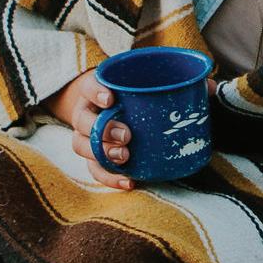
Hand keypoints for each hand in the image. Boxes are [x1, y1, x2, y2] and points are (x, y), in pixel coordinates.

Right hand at [45, 72, 137, 189]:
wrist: (110, 106)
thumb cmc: (126, 92)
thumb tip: (180, 82)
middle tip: (126, 135)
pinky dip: (110, 178)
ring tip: (125, 156)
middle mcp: (83, 113)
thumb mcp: (132, 82)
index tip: (110, 98)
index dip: (96, 93)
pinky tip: (129, 181)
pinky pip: (94, 169)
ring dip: (103, 154)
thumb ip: (147, 81)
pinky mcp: (91, 156)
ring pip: (82, 147)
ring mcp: (84, 136)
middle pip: (82, 123)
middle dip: (103, 131)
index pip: (89, 87)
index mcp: (92, 91)